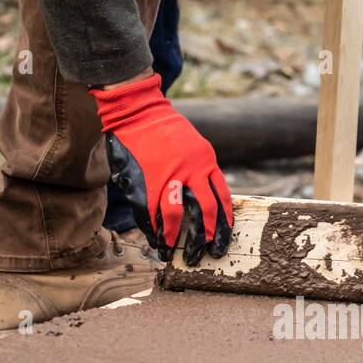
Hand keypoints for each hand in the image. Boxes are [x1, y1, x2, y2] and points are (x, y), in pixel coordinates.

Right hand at [90, 73, 233, 263]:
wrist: (138, 109)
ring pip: (175, 215)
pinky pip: (150, 211)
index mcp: (206, 162)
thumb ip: (200, 170)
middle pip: (205, 211)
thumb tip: (203, 199)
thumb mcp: (193, 145)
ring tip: (171, 250)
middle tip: (204, 253)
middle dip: (206, 236)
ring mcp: (167, 175)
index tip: (222, 240)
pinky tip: (154, 237)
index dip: (224, 223)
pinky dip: (152, 227)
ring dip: (173, 236)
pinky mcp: (144, 180)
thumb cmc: (164, 129)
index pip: (222, 198)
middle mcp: (191, 170)